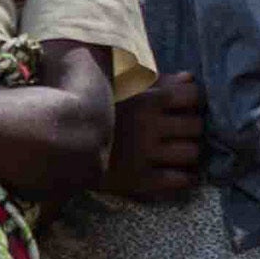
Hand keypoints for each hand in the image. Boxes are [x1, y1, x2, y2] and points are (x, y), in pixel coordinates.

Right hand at [94, 74, 210, 207]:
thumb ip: (158, 81)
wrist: (63, 143)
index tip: (186, 108)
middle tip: (183, 133)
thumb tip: (190, 78)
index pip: (193, 97)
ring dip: (189, 152)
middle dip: (192, 128)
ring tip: (181, 153)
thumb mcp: (124, 87)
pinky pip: (178, 180)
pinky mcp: (139, 180)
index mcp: (147, 100)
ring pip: (191, 153)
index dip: (194, 102)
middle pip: (196, 126)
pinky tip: (178, 174)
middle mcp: (150, 127)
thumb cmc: (97, 110)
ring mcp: (145, 154)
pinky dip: (184, 178)